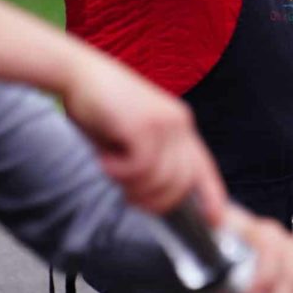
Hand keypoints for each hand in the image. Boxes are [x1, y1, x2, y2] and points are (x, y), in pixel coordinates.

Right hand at [62, 52, 226, 225]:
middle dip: (155, 202)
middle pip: (181, 184)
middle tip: (127, 194)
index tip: (214, 220)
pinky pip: (139, 168)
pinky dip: (118, 171)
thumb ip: (151, 159)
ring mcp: (164, 123)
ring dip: (131, 185)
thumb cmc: (101, 107)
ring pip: (160, 180)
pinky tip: (105, 156)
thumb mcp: (134, 135)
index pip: (203, 167)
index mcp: (181, 126)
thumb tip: (155, 196)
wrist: (78, 72)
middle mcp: (179, 124)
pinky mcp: (144, 125)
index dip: (212, 195)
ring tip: (111, 168)